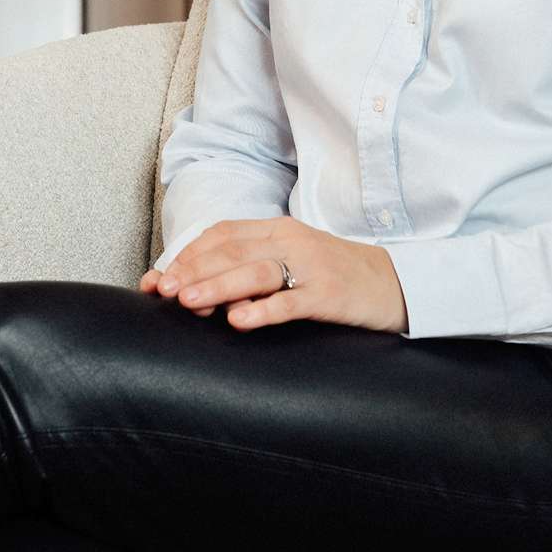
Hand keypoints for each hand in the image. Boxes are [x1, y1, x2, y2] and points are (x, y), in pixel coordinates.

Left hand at [136, 217, 409, 333]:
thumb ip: (250, 266)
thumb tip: (195, 288)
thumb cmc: (333, 275)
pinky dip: (262, 310)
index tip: (157, 278)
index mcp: (277, 230)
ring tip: (187, 301)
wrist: (394, 283)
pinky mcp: (330, 295)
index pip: (222, 234)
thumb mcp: (291, 260)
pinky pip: (291, 301)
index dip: (186, 254)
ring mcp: (311, 267)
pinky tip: (239, 320)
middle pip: (232, 250)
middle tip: (164, 291)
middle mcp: (290, 241)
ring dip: (217, 286)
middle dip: (192, 270)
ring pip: (255, 271)